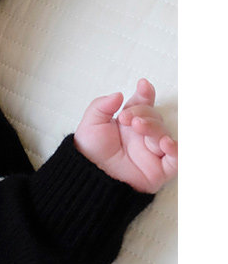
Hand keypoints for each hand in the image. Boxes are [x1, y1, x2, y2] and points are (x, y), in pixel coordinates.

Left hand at [74, 78, 177, 193]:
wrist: (88, 178)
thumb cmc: (89, 153)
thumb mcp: (90, 125)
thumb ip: (102, 106)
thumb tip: (118, 94)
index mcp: (127, 124)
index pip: (143, 105)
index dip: (145, 94)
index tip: (142, 85)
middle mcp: (141, 136)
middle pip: (154, 117)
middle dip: (144, 113)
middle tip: (127, 118)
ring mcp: (151, 152)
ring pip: (164, 134)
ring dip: (154, 127)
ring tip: (138, 126)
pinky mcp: (159, 170)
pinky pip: (175, 159)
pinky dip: (174, 149)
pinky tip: (164, 143)